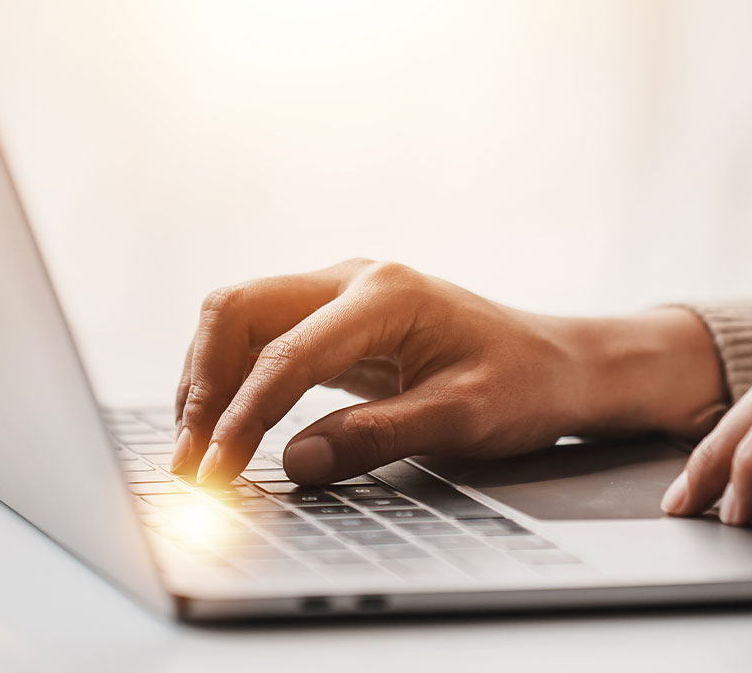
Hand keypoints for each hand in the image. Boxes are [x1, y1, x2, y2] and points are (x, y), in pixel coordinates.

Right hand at [171, 258, 727, 484]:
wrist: (562, 363)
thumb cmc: (526, 385)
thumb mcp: (462, 420)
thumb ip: (377, 438)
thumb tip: (295, 464)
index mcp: (385, 295)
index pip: (286, 355)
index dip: (244, 417)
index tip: (220, 473)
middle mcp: (351, 280)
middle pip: (237, 311)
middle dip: (203, 385)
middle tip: (190, 460)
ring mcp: (337, 294)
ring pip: (238, 320)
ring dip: (206, 381)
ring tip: (194, 451)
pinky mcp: (332, 320)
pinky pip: (260, 338)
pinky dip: (231, 379)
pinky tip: (222, 427)